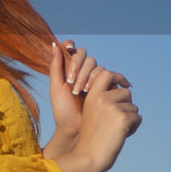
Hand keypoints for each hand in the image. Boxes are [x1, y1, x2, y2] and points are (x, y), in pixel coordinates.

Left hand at [46, 40, 106, 154]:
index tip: (69, 48)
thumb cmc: (63, 109)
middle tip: (71, 83)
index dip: (71, 46)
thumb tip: (54, 43)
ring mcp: (95, 78)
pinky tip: (115, 80)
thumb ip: (55, 66)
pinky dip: (115, 77)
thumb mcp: (56, 87)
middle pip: (85, 57)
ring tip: (82, 92)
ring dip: (88, 77)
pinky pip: (111, 76)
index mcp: (69, 69)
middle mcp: (83, 71)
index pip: (73, 50)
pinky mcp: (106, 86)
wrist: (74, 127)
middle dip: (78, 68)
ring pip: (97, 66)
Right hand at [46, 64, 140, 171]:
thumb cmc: (92, 139)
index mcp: (92, 96)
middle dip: (127, 106)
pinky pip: (138, 118)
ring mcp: (112, 107)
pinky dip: (134, 128)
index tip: (125, 84)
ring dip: (130, 119)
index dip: (118, 77)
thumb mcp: (93, 114)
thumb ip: (105, 101)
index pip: (106, 73)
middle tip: (117, 122)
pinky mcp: (122, 118)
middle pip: (126, 92)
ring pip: (133, 107)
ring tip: (117, 131)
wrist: (89, 157)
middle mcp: (101, 98)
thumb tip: (127, 90)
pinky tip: (122, 136)